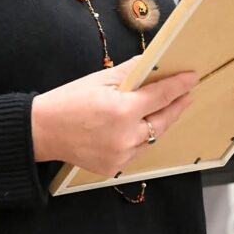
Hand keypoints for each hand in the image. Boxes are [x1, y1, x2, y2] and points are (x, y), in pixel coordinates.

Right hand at [32, 57, 197, 175]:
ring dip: (160, 123)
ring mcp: (121, 156)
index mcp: (123, 111)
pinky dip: (141, 139)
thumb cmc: (68, 101)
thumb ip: (131, 72)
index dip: (179, 86)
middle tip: (187, 95)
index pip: (161, 96)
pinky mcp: (114, 168)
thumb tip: (153, 65)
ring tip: (166, 110)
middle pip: (163, 121)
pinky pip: (136, 151)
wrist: (42, 131)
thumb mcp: (100, 79)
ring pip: (151, 138)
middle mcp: (126, 137)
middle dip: (177, 106)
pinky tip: (140, 128)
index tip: (191, 79)